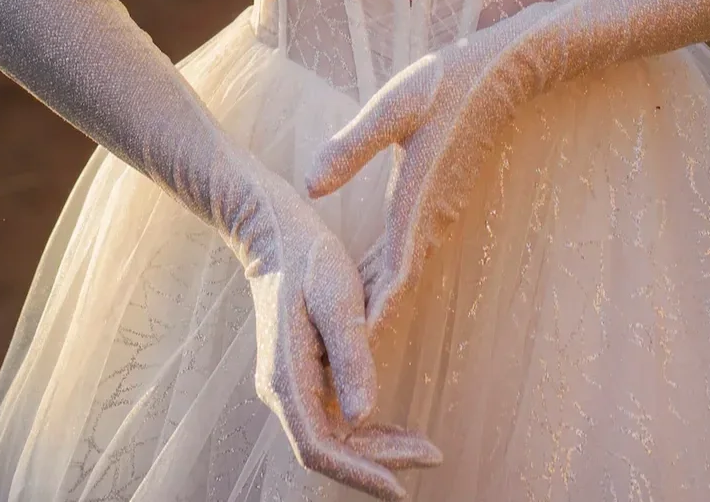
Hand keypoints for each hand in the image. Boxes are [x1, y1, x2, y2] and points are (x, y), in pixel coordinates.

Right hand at [243, 173, 443, 499]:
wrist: (275, 233)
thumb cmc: (309, 259)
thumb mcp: (337, 300)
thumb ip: (351, 357)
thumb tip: (366, 415)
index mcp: (286, 379)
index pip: (319, 449)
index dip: (359, 474)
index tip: (401, 489)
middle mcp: (282, 390)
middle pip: (330, 449)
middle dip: (380, 462)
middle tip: (434, 456)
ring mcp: (289, 384)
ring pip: (332, 436)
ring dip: (376, 448)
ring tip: (425, 448)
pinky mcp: (301, 374)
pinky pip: (332, 417)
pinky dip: (366, 428)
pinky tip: (395, 427)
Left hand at [305, 12, 539, 330]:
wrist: (507, 69)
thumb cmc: (450, 81)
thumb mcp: (395, 105)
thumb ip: (351, 145)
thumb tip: (309, 187)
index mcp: (417, 204)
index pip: (388, 281)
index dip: (364, 321)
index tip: (340, 359)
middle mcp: (431, 220)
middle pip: (391, 289)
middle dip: (360, 328)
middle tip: (325, 368)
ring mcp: (438, 214)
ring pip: (398, 274)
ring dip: (369, 306)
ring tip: (334, 342)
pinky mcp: (438, 203)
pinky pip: (405, 253)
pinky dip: (380, 278)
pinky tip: (359, 285)